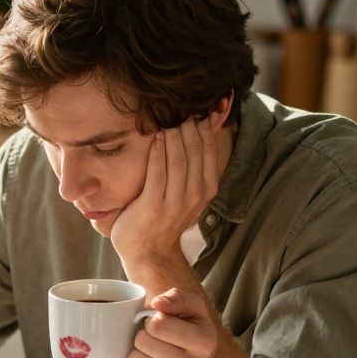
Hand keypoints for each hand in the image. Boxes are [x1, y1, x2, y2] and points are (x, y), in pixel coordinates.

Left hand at [110, 118, 218, 266]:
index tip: (190, 107)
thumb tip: (198, 129)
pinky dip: (157, 152)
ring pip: (178, 159)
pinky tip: (155, 137)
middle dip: (186, 126)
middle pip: (194, 150)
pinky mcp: (154, 206)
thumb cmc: (164, 216)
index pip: (207, 149)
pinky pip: (158, 173)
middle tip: (176, 106)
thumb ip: (191, 165)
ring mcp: (175, 202)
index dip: (200, 125)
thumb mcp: (185, 191)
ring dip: (172, 135)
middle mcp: (195, 195)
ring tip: (165, 117)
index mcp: (207, 188)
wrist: (149, 251)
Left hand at [127, 288, 219, 357]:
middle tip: (154, 340)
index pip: (157, 324)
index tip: (160, 324)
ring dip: (137, 352)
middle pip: (143, 342)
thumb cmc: (189, 328)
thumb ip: (176, 297)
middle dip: (142, 336)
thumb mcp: (190, 307)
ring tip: (152, 353)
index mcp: (205, 342)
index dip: (152, 320)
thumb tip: (158, 304)